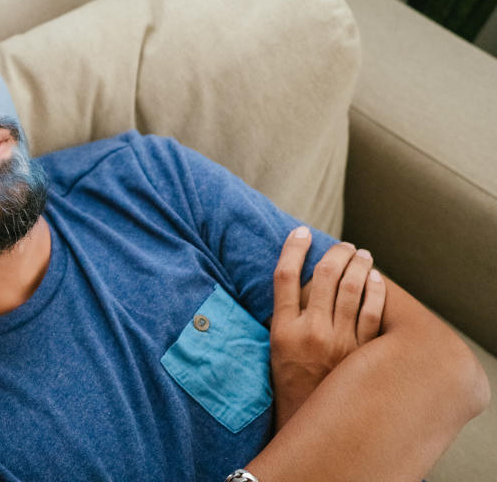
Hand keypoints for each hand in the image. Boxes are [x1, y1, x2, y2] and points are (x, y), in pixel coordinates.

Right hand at [269, 226, 385, 430]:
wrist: (311, 419)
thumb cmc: (291, 380)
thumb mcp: (277, 347)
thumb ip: (287, 316)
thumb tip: (301, 281)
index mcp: (283, 329)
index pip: (284, 277)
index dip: (293, 249)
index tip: (301, 232)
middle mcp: (310, 331)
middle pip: (322, 276)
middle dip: (334, 253)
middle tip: (342, 245)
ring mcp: (338, 342)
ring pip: (350, 289)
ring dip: (357, 265)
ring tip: (361, 254)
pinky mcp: (362, 354)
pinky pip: (372, 313)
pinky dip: (375, 291)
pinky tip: (375, 279)